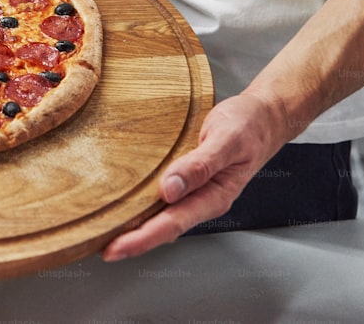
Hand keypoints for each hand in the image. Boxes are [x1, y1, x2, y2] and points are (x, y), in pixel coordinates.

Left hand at [102, 92, 289, 260]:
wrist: (264, 116)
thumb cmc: (250, 126)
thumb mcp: (227, 140)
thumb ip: (200, 165)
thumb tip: (169, 189)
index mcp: (214, 196)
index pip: (172, 224)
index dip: (142, 239)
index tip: (115, 248)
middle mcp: (202, 198)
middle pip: (162, 225)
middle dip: (131, 239)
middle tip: (99, 245)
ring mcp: (195, 189)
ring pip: (161, 213)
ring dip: (135, 224)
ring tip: (106, 230)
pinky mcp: (188, 176)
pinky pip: (163, 195)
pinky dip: (143, 203)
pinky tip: (127, 204)